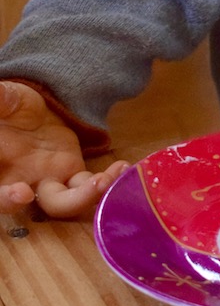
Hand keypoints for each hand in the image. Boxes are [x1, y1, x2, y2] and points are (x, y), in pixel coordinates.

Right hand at [0, 81, 127, 216]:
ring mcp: (47, 180)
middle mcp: (16, 179)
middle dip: (35, 204)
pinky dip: (107, 181)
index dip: (5, 199)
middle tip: (34, 193)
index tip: (20, 193)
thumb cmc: (11, 108)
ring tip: (104, 180)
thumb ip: (1, 101)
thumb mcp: (7, 100)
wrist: (39, 107)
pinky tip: (122, 167)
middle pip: (17, 204)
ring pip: (61, 203)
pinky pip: (88, 186)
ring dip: (84, 197)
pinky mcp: (72, 174)